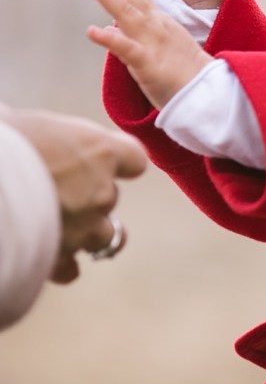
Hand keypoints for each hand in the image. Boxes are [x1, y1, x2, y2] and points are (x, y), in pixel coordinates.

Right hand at [1, 106, 145, 283]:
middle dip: (88, 196)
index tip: (103, 160)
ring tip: (57, 225)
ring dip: (85, 233)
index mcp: (100, 151)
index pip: (134, 159)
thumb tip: (8, 114)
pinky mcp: (59, 258)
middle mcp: (101, 191)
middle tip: (54, 190)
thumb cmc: (3, 142)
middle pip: (110, 197)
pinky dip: (61, 264)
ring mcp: (84, 229)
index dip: (119, 161)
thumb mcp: (16, 118)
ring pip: (102, 237)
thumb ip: (31, 126)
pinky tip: (43, 256)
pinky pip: (71, 269)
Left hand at [71, 0, 211, 110]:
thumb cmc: (183, 74)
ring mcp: (151, 42)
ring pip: (125, 12)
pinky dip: (109, 39)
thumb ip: (135, 33)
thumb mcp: (159, 45)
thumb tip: (108, 29)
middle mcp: (154, 25)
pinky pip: (126, 48)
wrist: (207, 93)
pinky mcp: (148, 63)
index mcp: (158, 21)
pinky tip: (92, 31)